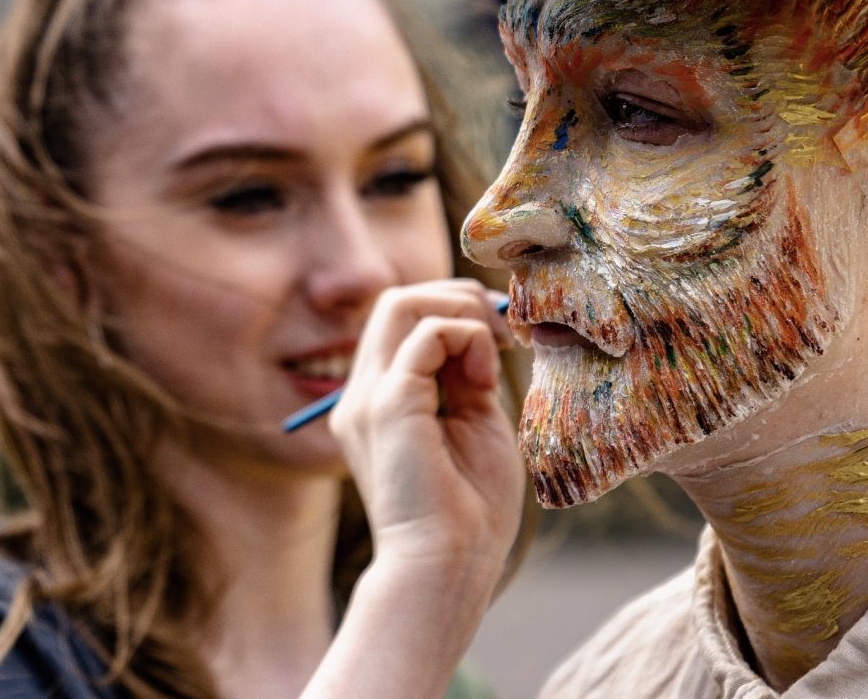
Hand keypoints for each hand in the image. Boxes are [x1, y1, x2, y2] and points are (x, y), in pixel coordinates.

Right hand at [330, 279, 523, 578]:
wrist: (449, 568)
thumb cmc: (469, 512)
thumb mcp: (475, 423)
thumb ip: (468, 376)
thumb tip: (476, 332)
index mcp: (380, 401)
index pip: (403, 321)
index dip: (454, 312)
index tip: (501, 340)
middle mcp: (363, 393)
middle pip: (397, 301)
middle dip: (457, 298)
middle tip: (504, 334)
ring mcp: (369, 397)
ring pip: (401, 302)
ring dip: (459, 310)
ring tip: (495, 347)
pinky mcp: (388, 404)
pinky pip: (426, 333)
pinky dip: (466, 336)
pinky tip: (486, 374)